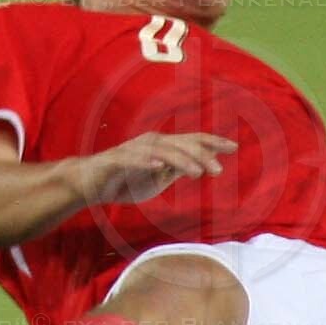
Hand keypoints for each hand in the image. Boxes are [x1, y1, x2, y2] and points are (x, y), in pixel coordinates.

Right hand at [75, 131, 236, 208]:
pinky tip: (160, 167)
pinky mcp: (117, 160)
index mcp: (163, 146)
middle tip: (219, 170)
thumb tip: (201, 165)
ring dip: (181, 161)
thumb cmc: (125, 179)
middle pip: (181, 145)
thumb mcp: (158, 177)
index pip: (192, 141)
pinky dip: (148, 162)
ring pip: (162, 152)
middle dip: (201, 156)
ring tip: (197, 173)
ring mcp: (134, 150)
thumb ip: (177, 169)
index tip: (234, 147)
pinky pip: (135, 160)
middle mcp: (151, 143)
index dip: (212, 142)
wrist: (91, 183)